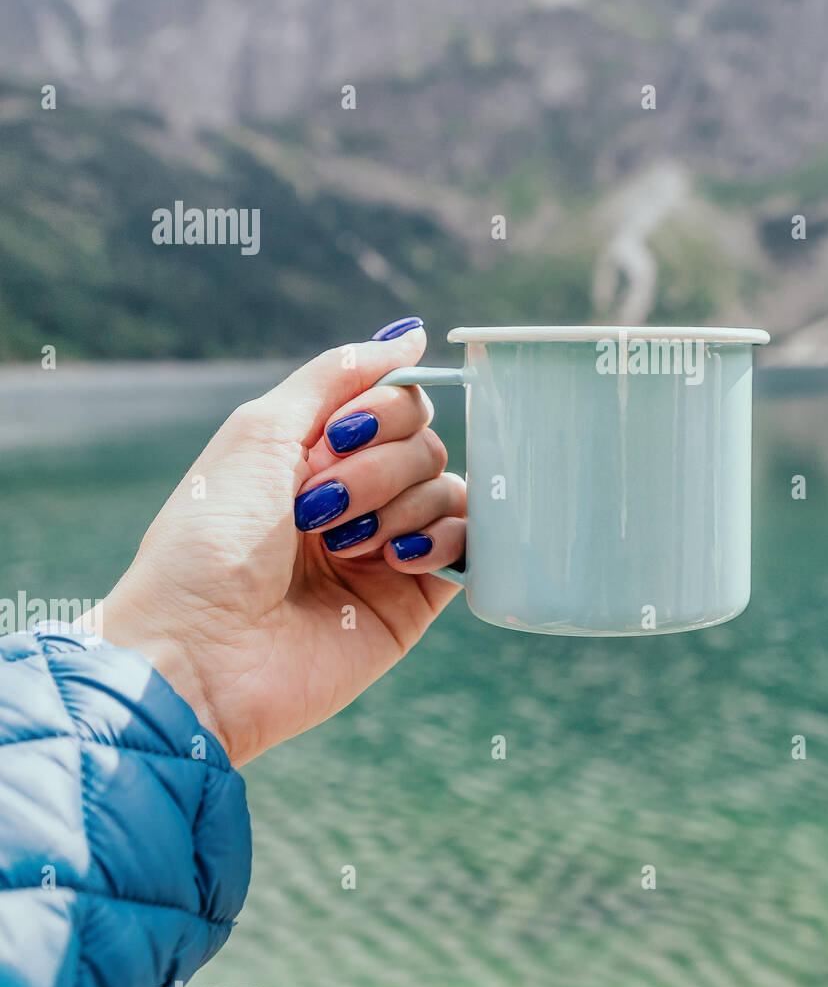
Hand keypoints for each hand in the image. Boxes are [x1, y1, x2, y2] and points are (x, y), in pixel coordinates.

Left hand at [96, 318, 466, 766]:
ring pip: (449, 487)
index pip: (397, 401)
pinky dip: (441, 538)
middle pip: (426, 441)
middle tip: (319, 510)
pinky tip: (393, 560)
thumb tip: (413, 333)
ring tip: (342, 548)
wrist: (201, 653)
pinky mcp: (416, 598)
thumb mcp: (261, 430)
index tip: (336, 437)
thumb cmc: (210, 541)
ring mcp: (390, 546)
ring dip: (397, 506)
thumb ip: (338, 376)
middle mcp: (359, 496)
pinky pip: (468, 543)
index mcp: (318, 455)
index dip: (382, 410)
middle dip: (378, 467)